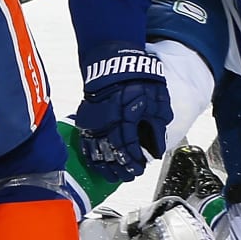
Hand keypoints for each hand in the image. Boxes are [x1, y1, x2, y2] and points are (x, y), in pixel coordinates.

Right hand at [74, 47, 171, 182]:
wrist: (113, 63)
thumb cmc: (139, 80)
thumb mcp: (156, 101)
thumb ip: (156, 126)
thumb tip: (155, 148)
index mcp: (125, 117)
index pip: (127, 147)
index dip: (133, 162)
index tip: (139, 169)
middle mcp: (106, 121)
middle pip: (111, 152)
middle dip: (119, 167)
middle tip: (127, 176)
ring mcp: (93, 120)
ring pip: (96, 150)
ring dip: (104, 165)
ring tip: (112, 175)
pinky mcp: (84, 118)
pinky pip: (85, 141)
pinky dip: (91, 154)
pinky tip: (96, 162)